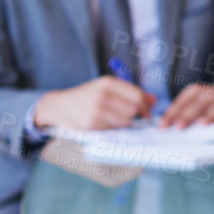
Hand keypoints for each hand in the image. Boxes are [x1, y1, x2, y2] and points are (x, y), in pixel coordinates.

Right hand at [33, 77, 154, 131]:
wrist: (59, 106)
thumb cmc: (88, 95)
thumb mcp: (107, 87)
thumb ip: (131, 92)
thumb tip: (154, 101)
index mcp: (107, 83)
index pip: (137, 95)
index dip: (146, 106)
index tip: (147, 112)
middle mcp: (101, 96)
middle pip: (133, 110)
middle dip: (136, 115)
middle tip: (132, 116)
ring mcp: (95, 111)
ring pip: (125, 121)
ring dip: (125, 123)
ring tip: (116, 119)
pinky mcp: (91, 125)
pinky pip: (113, 129)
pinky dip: (113, 128)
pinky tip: (105, 123)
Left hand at [160, 83, 213, 127]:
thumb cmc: (208, 103)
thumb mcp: (194, 103)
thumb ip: (182, 112)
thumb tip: (165, 126)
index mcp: (194, 92)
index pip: (181, 103)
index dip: (172, 115)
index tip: (164, 126)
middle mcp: (208, 93)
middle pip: (196, 105)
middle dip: (188, 116)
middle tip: (180, 127)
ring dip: (209, 116)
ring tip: (202, 124)